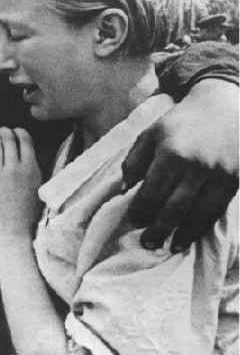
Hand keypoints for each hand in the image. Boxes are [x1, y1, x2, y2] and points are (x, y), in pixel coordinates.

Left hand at [0, 127, 42, 240]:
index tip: (16, 131)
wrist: (11, 230)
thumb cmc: (27, 214)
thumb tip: (27, 155)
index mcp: (30, 169)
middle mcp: (14, 168)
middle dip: (5, 133)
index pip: (25, 142)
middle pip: (8, 141)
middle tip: (1, 131)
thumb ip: (32, 171)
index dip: (20, 133)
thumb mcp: (37, 188)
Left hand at [123, 79, 238, 251]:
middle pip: (175, 207)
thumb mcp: (150, 134)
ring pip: (199, 214)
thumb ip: (134, 161)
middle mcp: (196, 166)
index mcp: (171, 153)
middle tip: (147, 243)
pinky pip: (216, 210)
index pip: (152, 191)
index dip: (141, 210)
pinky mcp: (234, 181)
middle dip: (159, 229)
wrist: (225, 106)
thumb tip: (125, 190)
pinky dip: (202, 226)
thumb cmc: (180, 123)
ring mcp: (218, 175)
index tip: (133, 221)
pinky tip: (191, 236)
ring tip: (170, 247)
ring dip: (183, 234)